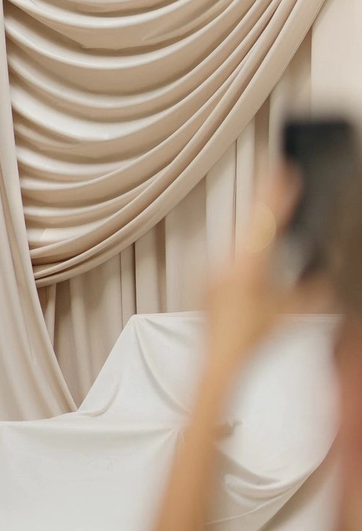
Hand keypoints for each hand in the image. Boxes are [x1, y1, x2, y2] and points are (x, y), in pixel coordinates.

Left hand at [204, 167, 298, 368]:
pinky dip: (241, 253)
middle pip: (250, 225)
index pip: (266, 218)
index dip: (277, 191)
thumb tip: (326, 277)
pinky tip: (249, 259)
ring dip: (254, 232)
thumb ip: (311, 292)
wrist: (216, 360)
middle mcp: (225, 261)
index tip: (284, 170)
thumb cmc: (247, 339)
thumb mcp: (288, 313)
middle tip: (278, 183)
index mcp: (248, 264)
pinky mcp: (204, 280)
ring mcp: (211, 269)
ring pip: (237, 241)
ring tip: (268, 217)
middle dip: (266, 207)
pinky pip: (225, 256)